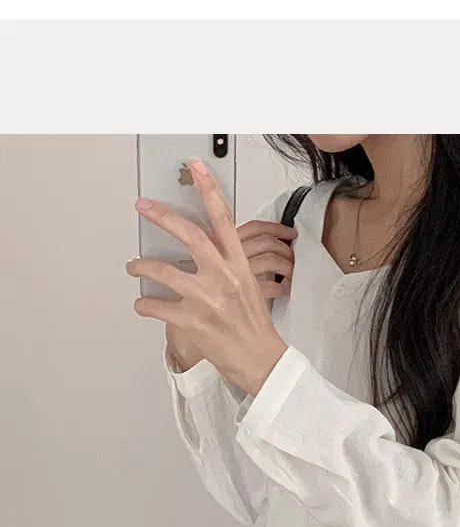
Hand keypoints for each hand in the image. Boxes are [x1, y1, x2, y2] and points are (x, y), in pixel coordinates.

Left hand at [126, 162, 288, 398]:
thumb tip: (192, 246)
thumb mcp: (247, 283)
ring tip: (133, 266)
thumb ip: (223, 263)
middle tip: (143, 205)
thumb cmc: (252, 323)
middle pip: (189, 234)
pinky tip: (142, 304)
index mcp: (239, 263)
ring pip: (163, 271)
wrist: (261, 359)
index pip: (223, 217)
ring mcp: (207, 298)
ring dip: (142, 266)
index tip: (196, 167)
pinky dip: (144, 304)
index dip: (209, 189)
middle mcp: (224, 275)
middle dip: (162, 215)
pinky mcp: (193, 321)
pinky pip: (155, 306)